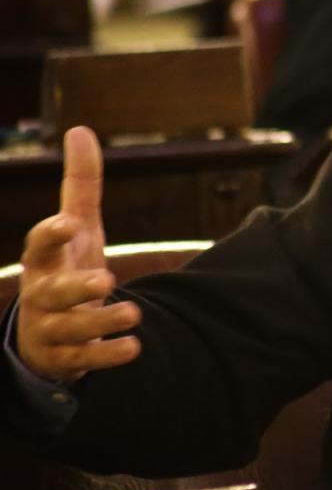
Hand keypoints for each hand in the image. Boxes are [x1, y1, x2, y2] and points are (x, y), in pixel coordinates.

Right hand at [17, 127, 140, 381]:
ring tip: (133, 314)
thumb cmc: (65, 266)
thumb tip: (81, 130)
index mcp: (43, 261)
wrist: (49, 331)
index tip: (68, 224)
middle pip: (52, 292)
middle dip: (76, 287)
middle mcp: (42, 295)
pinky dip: (108, 355)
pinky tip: (133, 348)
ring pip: (71, 329)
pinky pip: (85, 359)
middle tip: (106, 280)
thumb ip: (80, 184)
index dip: (50, 235)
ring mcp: (51, 329)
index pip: (39, 245)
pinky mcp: (66, 357)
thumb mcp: (76, 227)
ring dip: (102, 322)